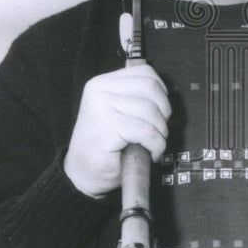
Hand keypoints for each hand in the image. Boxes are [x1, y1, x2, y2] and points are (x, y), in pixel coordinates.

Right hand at [63, 64, 170, 197]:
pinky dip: (157, 145)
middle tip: (159, 129)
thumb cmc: (103, 148)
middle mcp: (100, 91)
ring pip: (151, 110)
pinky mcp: (108, 126)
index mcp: (103, 83)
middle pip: (151, 87)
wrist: (82, 174)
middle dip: (163, 111)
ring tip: (153, 144)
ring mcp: (102, 107)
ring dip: (160, 132)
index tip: (161, 111)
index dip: (161, 93)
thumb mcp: (118, 113)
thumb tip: (165, 95)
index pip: (145, 73)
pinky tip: (151, 153)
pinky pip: (147, 131)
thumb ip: (135, 98)